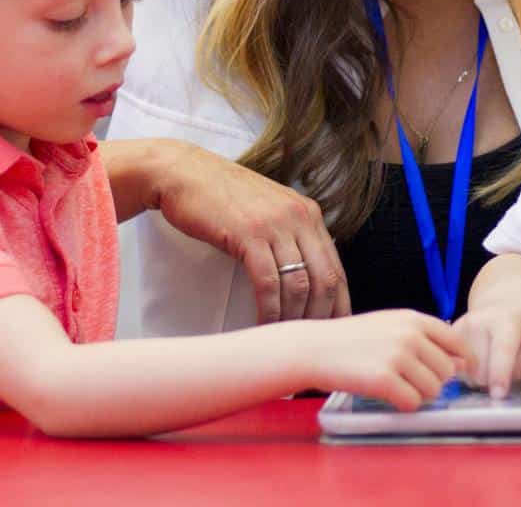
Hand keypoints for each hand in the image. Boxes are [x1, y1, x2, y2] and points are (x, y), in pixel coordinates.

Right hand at [149, 141, 350, 322]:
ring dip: (292, 319)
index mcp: (308, 213)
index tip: (331, 331)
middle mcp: (299, 217)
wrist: (182, 173)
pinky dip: (268, 310)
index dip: (339, 304)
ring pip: (299, 284)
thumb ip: (288, 237)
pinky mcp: (249, 233)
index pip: (336, 267)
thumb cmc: (219, 197)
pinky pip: (268, 282)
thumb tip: (302, 279)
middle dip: (319, 319)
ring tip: (281, 340)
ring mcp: (276, 224)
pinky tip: (261, 325)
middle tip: (307, 347)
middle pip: (325, 279)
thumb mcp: (266, 212)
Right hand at [301, 310, 470, 410]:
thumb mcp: (391, 325)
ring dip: (419, 395)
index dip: (466, 360)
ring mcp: (397, 357)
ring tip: (397, 388)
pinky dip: (403, 406)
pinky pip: (413, 403)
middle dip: (434, 382)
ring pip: (433, 390)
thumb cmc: (353, 340)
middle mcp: (409, 335)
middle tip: (412, 383)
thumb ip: (423, 338)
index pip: (456, 341)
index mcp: (413, 319)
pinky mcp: (383, 379)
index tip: (463, 373)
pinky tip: (388, 397)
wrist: (315, 348)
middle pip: (447, 371)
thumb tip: (459, 363)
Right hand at [455, 303, 520, 397]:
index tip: (497, 395)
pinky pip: (455, 367)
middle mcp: (478, 321)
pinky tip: (478, 358)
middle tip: (505, 367)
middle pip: (480, 372)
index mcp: (509, 320)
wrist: (507, 298)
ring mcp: (460, 327)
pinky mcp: (448, 334)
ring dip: (479, 376)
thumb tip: (496, 384)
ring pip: (465, 374)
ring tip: (491, 359)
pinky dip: (467, 370)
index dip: (500, 374)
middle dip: (493, 380)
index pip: (502, 349)